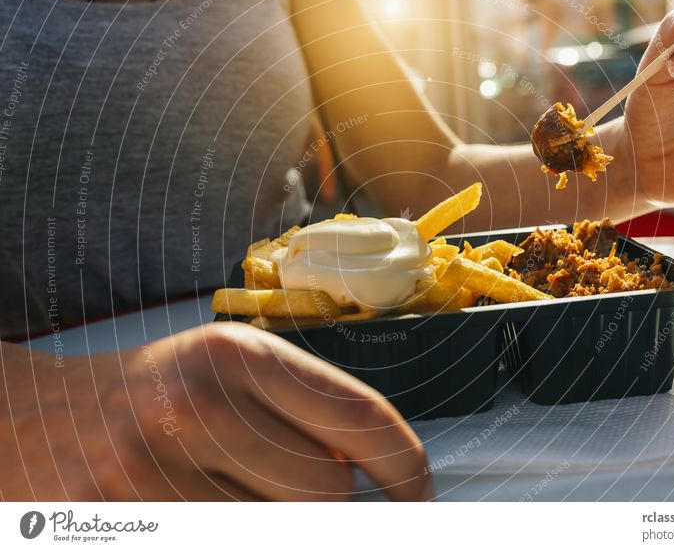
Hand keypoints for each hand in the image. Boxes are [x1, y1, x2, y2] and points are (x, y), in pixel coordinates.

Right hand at [1, 323, 432, 500]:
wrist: (30, 420)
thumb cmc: (147, 396)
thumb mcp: (225, 376)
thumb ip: (300, 413)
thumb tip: (372, 476)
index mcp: (235, 355)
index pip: (359, 416)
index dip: (408, 466)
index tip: (421, 496)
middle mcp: (195, 404)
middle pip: (328, 493)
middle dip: (324, 503)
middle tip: (278, 487)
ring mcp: (152, 471)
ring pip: (283, 529)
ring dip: (274, 521)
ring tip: (232, 492)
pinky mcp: (125, 522)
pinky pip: (224, 542)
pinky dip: (233, 527)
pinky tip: (210, 506)